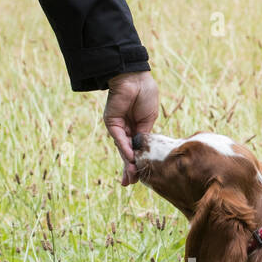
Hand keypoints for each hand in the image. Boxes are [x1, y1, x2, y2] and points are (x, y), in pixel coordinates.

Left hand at [104, 71, 158, 185]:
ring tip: (131, 177)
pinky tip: (131, 159)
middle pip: (127, 153)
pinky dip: (125, 149)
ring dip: (127, 163)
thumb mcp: (149, 119)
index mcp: (137, 129)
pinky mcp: (111, 122)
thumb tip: (142, 153)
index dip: (139, 163)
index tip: (141, 177)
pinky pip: (119, 138)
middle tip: (129, 183)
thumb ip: (145, 136)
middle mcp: (126, 130)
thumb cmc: (145, 94)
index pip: (136, 150)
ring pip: (122, 149)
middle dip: (129, 169)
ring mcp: (118, 127)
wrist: (136, 77)